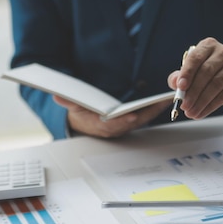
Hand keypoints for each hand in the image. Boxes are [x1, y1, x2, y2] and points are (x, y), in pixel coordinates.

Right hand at [53, 96, 169, 137]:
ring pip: (142, 119)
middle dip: (147, 113)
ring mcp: (124, 125)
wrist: (82, 124)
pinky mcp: (130, 121)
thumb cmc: (79, 115)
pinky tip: (163, 100)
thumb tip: (56, 95)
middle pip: (134, 121)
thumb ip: (66, 102)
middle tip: (160, 103)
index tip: (132, 116)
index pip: (113, 125)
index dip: (122, 120)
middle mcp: (115, 128)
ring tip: (166, 99)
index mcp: (101, 126)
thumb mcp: (71, 108)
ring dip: (154, 110)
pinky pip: (144, 116)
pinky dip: (153, 109)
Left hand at [167, 37, 222, 119]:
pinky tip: (201, 113)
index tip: (180, 87)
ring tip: (191, 112)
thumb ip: (179, 76)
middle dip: (193, 92)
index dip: (187, 73)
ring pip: (215, 85)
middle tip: (184, 105)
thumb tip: (174, 83)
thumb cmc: (208, 73)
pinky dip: (209, 107)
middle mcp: (222, 52)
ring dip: (200, 102)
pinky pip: (222, 96)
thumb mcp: (192, 71)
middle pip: (205, 72)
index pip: (195, 58)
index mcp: (208, 46)